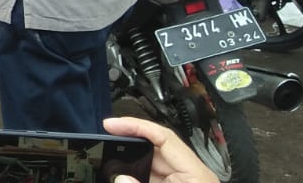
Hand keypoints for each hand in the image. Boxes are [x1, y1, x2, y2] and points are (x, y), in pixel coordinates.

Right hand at [102, 116, 217, 182]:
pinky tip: (121, 174)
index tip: (112, 124)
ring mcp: (182, 182)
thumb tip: (120, 178)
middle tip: (105, 140)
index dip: (136, 126)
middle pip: (154, 149)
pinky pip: (151, 177)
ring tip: (108, 158)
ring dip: (129, 163)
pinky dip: (134, 174)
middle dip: (128, 144)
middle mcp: (190, 175)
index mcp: (197, 174)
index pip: (164, 136)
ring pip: (150, 165)